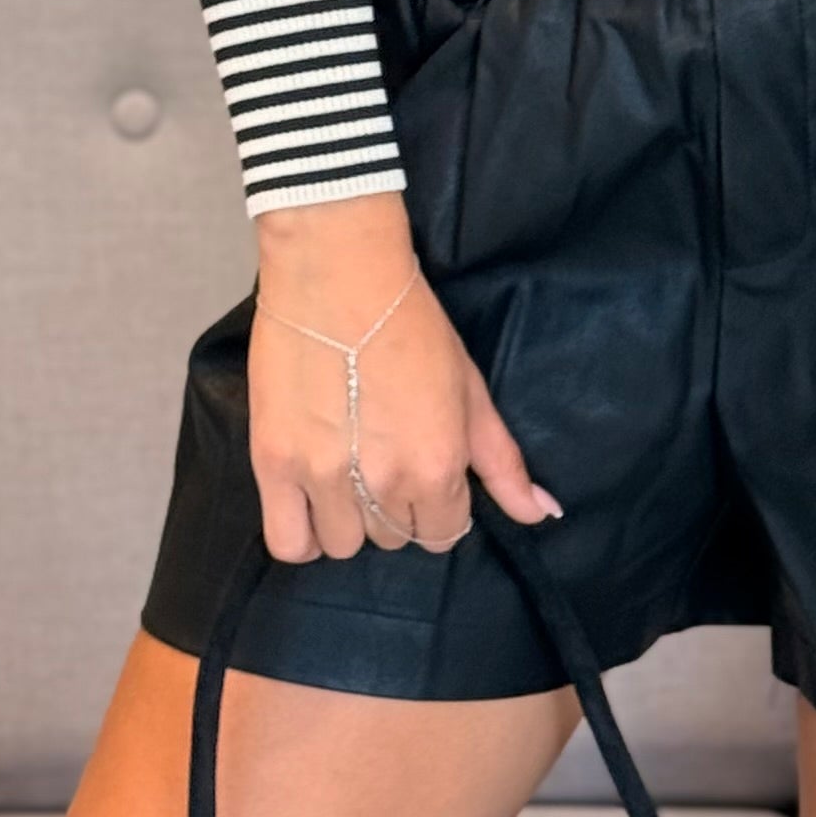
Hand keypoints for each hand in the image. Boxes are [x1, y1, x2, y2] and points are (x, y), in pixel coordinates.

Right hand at [247, 196, 562, 563]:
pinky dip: (304, 535)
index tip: (424, 474)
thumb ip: (503, 463)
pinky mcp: (272, 464)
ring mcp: (323, 476)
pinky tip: (314, 504)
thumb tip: (543, 514)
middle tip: (383, 456)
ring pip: (343, 544)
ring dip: (350, 518)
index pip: (444, 534)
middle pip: (393, 538)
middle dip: (395, 508)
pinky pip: (289, 542)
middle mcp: (383, 481)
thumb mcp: (470, 390)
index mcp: (436, 465)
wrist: (338, 272)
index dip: (439, 509)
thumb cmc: (411, 324)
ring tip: (347, 471)